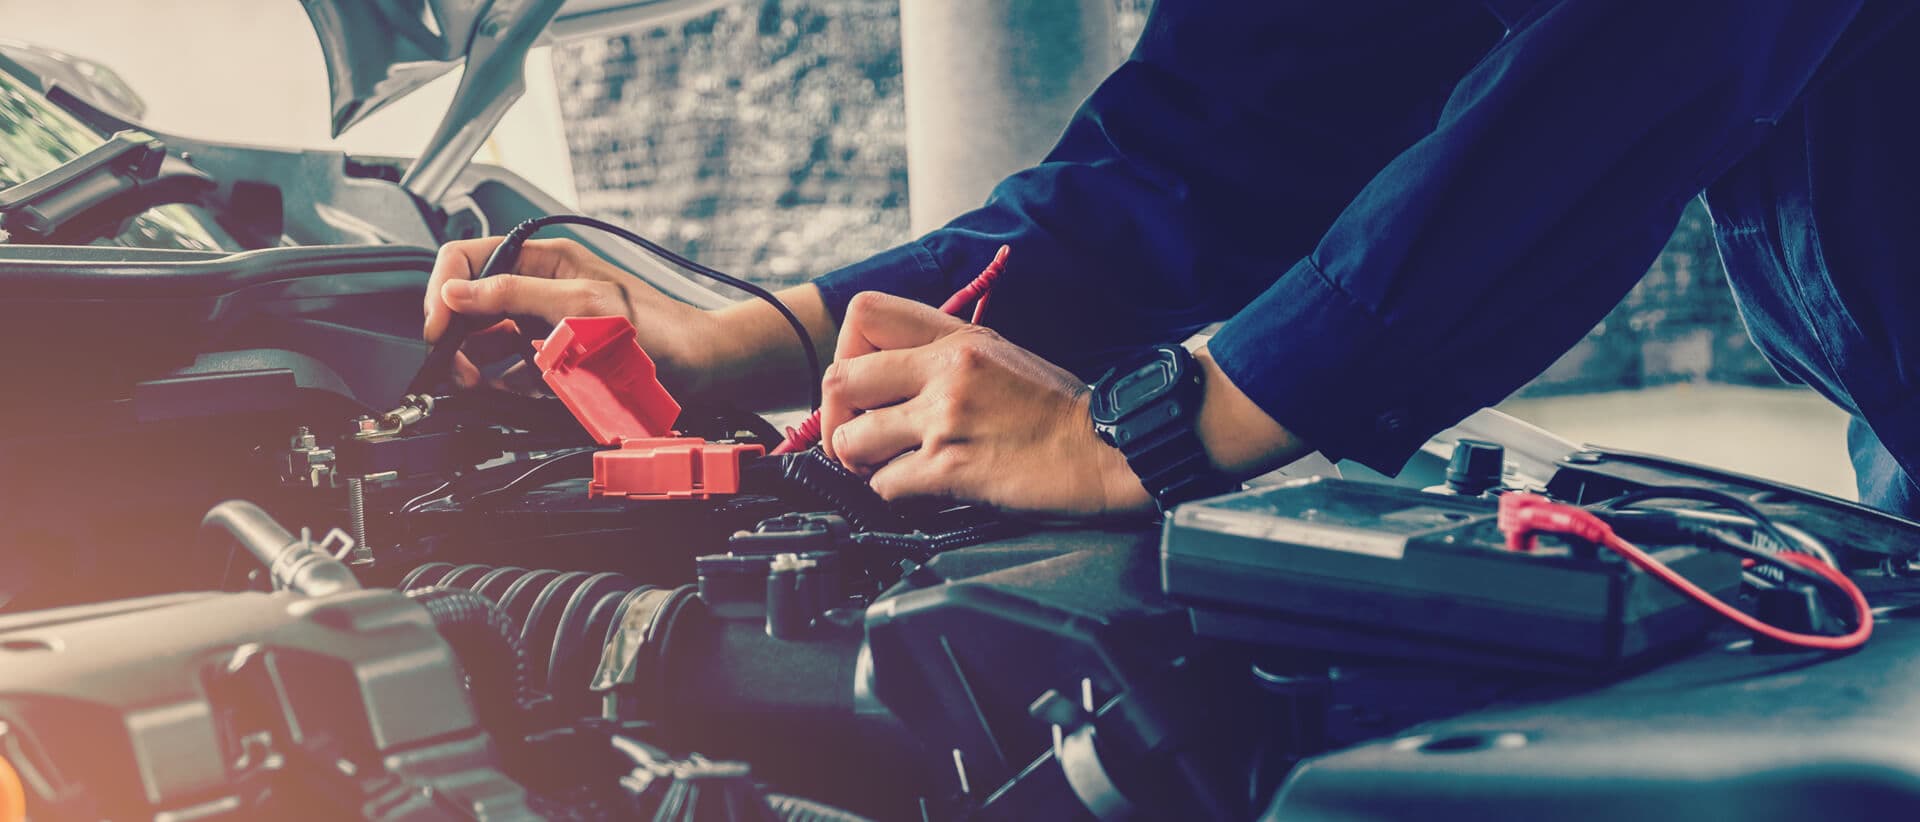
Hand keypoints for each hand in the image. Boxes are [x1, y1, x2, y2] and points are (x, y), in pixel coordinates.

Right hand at [423, 236, 714, 393]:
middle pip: (471, 305)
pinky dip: (499, 382)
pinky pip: (511, 371)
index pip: (469, 260)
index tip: (437, 328)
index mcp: (543, 260)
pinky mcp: (554, 363)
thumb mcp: (581, 304)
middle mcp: (539, 290)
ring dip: (471, 362)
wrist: (700, 368)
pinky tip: (498, 391)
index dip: (443, 291)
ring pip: (485, 341)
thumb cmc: (657, 328)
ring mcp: (545, 327)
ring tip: (470, 382)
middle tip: (448, 366)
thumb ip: (515, 294)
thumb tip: (457, 291)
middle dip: (453, 333)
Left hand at [819, 291, 1152, 515]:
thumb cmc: (1058, 410)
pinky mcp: (952, 467)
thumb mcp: (1000, 355)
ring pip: (852, 438)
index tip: (860, 383)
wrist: (1106, 449)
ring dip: (858, 461)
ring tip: (882, 466)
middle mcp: (947, 370)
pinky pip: (885, 483)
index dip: (846, 351)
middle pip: (840, 379)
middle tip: (856, 435)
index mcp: (958, 337)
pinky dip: (890, 492)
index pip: (864, 314)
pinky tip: (915, 489)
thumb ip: (943, 356)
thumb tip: (888, 375)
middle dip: (835, 417)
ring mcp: (947, 417)